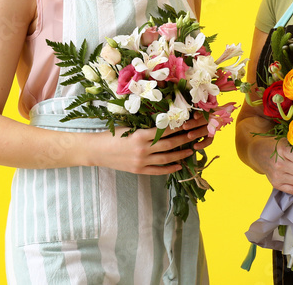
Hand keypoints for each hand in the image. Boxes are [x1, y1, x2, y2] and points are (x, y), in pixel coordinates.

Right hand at [92, 119, 210, 174]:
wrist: (96, 150)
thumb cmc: (112, 135)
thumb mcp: (129, 127)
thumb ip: (146, 127)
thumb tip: (165, 122)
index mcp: (140, 135)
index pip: (165, 130)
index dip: (179, 127)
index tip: (190, 122)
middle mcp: (142, 149)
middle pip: (169, 145)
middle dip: (185, 140)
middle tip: (196, 136)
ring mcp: (141, 162)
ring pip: (166, 159)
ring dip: (181, 155)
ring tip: (191, 151)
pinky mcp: (138, 170)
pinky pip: (157, 171)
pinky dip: (169, 169)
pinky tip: (178, 166)